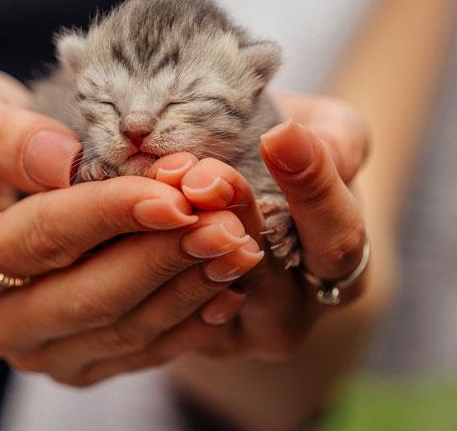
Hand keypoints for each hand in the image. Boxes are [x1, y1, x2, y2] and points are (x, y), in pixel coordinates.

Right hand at [0, 66, 263, 384]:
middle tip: (226, 221)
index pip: (40, 239)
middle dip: (163, 255)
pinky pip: (137, 351)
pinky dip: (186, 320)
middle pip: (89, 297)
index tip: (173, 194)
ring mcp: (34, 349)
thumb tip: (61, 162)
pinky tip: (225, 285)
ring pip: (123, 330)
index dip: (109, 215)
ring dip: (187, 287)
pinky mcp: (73, 360)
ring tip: (237, 243)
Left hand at [72, 92, 370, 376]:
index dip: (311, 186)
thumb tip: (313, 143)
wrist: (243, 208)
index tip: (280, 134)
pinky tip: (132, 214)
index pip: (337, 236)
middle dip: (231, 213)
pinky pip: (168, 304)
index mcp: (338, 261)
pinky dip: (148, 257)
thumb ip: (335, 140)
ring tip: (164, 181)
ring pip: (209, 286)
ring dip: (182, 236)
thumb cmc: (286, 161)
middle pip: (266, 267)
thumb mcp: (326, 138)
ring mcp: (238, 330)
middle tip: (200, 173)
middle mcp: (294, 308)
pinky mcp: (188, 334)